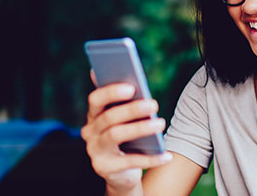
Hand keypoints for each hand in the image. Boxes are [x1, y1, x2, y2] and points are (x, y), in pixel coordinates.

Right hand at [81, 70, 171, 193]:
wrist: (121, 173)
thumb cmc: (126, 139)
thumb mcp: (124, 121)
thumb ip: (126, 103)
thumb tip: (135, 83)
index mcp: (94, 115)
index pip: (95, 99)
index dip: (111, 92)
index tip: (131, 87)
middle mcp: (89, 132)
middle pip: (108, 117)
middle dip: (132, 109)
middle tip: (153, 104)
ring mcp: (95, 151)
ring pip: (116, 135)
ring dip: (140, 128)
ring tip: (161, 123)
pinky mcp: (104, 168)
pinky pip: (129, 162)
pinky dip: (150, 159)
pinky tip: (167, 155)